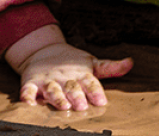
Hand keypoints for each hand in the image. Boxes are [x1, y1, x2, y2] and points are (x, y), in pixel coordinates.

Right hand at [17, 42, 133, 110]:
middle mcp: (65, 77)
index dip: (96, 91)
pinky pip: (27, 91)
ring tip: (63, 105)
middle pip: (72, 87)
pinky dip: (27, 97)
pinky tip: (29, 105)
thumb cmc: (73, 64)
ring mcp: (48, 80)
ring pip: (52, 90)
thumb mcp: (92, 64)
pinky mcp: (31, 83)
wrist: (43, 51)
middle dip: (77, 96)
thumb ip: (110, 67)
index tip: (102, 101)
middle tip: (82, 106)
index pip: (91, 82)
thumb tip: (131, 62)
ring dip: (57, 97)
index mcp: (81, 74)